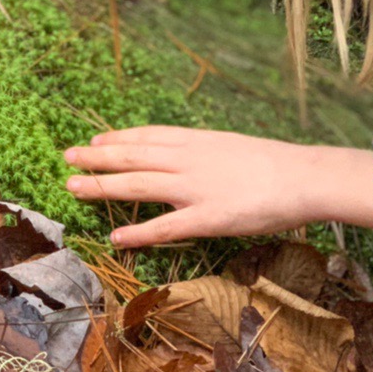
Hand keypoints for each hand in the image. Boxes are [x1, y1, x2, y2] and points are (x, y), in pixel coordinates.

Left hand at [62, 126, 372, 247]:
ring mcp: (195, 188)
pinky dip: (138, 232)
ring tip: (73, 188)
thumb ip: (209, 154)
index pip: (149, 135)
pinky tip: (116, 236)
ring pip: (139, 185)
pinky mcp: (207, 218)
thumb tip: (193, 159)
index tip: (96, 140)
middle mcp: (189, 160)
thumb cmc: (277, 164)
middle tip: (68, 157)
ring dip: (103, 186)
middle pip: (134, 155)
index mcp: (198, 141)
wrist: (304, 176)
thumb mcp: (236, 148)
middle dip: (97, 158)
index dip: (119, 138)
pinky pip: (166, 226)